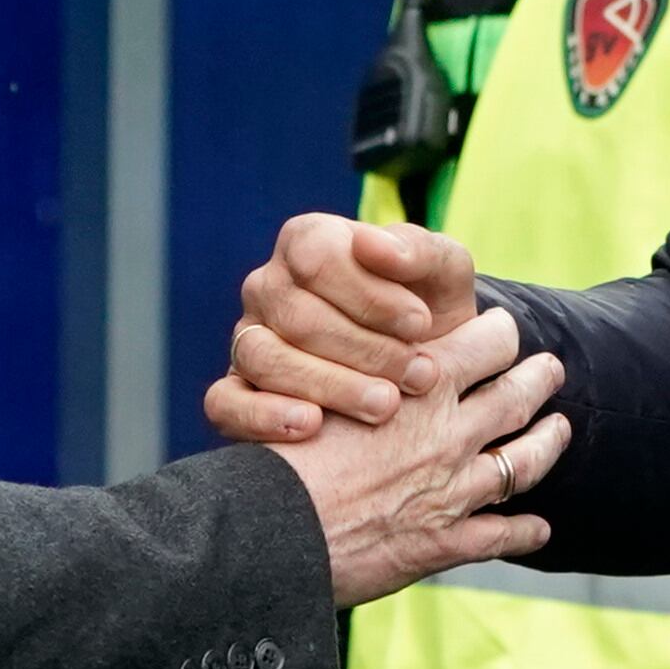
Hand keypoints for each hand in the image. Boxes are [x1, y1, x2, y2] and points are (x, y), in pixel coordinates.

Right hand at [207, 215, 486, 442]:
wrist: (424, 364)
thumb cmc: (428, 308)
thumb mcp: (443, 274)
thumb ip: (420, 251)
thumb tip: (374, 246)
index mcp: (308, 242)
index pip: (317, 259)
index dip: (369, 295)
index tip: (420, 324)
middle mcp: (269, 286)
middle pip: (296, 316)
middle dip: (365, 350)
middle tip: (420, 377)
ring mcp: (248, 339)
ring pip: (265, 358)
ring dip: (330, 386)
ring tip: (384, 406)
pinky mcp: (237, 391)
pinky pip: (225, 401)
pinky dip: (263, 416)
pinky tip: (312, 426)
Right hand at [266, 306, 571, 606]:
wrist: (272, 531)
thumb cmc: (280, 457)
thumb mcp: (318, 389)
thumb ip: (357, 368)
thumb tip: (368, 350)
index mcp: (421, 387)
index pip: (485, 345)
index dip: (500, 333)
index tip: (505, 328)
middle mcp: (449, 435)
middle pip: (515, 399)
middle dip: (538, 379)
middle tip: (552, 367)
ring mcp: (453, 491)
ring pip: (522, 463)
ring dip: (548, 443)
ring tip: (560, 429)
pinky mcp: (445, 543)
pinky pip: (501, 535)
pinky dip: (525, 531)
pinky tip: (540, 528)